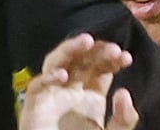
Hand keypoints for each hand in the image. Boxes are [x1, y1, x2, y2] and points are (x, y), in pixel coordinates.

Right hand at [18, 37, 136, 129]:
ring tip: (86, 41)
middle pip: (80, 60)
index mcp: (90, 96)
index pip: (100, 67)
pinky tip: (62, 77)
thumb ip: (124, 118)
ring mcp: (51, 97)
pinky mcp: (33, 109)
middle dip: (96, 49)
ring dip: (69, 50)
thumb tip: (123, 93)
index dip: (112, 58)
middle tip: (113, 50)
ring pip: (55, 64)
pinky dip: (46, 78)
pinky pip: (35, 87)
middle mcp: (70, 92)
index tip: (126, 58)